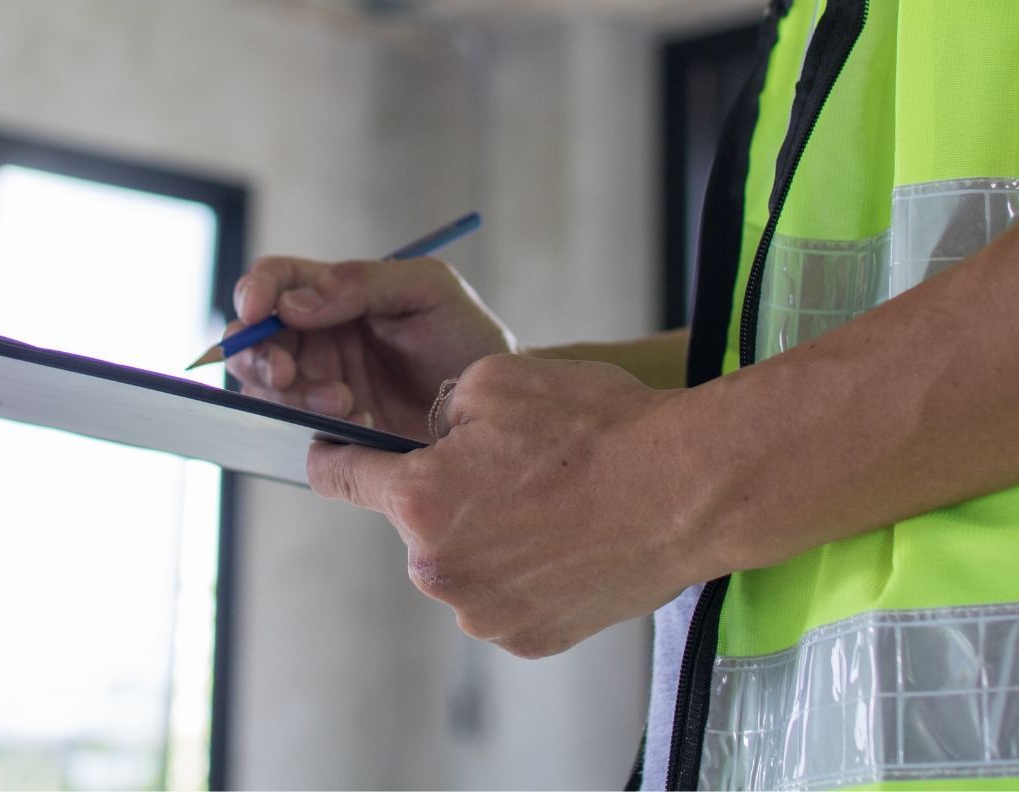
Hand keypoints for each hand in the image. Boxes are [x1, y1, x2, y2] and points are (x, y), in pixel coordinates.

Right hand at [226, 256, 514, 441]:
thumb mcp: (427, 289)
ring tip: (345, 402)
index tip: (257, 311)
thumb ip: (363, 283)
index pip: (275, 280)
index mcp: (334, 293)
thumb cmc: (466, 335)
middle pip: (254, 339)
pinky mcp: (331, 430)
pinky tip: (358, 423)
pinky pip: (296, 428)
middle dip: (261, 356)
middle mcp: (317, 337)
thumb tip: (293, 302)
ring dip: (293, 395)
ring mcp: (319, 384)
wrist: (498, 404)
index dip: (255, 291)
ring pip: (267, 388)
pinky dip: (315, 426)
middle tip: (291, 374)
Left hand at [307, 354, 715, 657]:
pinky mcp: (529, 639)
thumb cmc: (596, 429)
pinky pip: (504, 597)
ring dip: (487, 536)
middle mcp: (437, 569)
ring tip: (552, 503)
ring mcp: (484, 613)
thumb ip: (438, 408)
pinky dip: (525, 572)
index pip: (340, 477)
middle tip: (511, 466)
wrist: (687, 489)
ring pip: (462, 563)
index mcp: (418, 500)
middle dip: (446, 494)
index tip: (331, 453)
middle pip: (415, 523)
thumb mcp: (495, 379)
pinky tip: (568, 540)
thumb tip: (432, 436)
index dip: (333, 456)